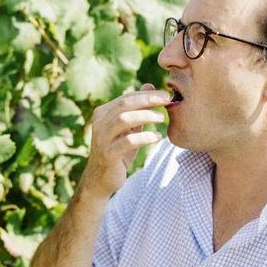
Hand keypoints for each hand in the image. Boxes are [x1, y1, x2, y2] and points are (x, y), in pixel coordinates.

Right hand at [79, 83, 170, 199]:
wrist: (100, 180)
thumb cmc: (117, 152)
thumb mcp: (128, 129)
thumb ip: (137, 109)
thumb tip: (150, 86)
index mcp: (102, 113)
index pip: (126, 98)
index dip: (146, 94)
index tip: (166, 94)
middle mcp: (99, 123)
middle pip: (125, 104)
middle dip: (148, 100)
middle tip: (167, 99)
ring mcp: (102, 138)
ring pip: (124, 119)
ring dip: (146, 116)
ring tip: (162, 118)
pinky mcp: (108, 154)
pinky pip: (128, 141)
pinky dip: (145, 137)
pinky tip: (157, 137)